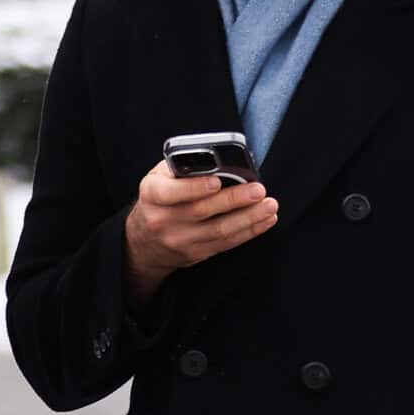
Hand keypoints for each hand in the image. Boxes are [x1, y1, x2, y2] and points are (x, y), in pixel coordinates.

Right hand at [123, 159, 278, 301]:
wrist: (144, 241)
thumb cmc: (159, 198)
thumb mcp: (159, 177)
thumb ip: (182, 167)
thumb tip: (218, 160)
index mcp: (152, 195)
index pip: (171, 192)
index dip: (195, 188)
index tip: (217, 181)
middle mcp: (163, 220)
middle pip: (201, 211)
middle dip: (233, 200)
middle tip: (258, 190)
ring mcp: (180, 240)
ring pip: (218, 231)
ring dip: (248, 218)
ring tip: (269, 206)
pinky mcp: (196, 254)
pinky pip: (226, 243)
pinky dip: (249, 231)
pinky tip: (265, 220)